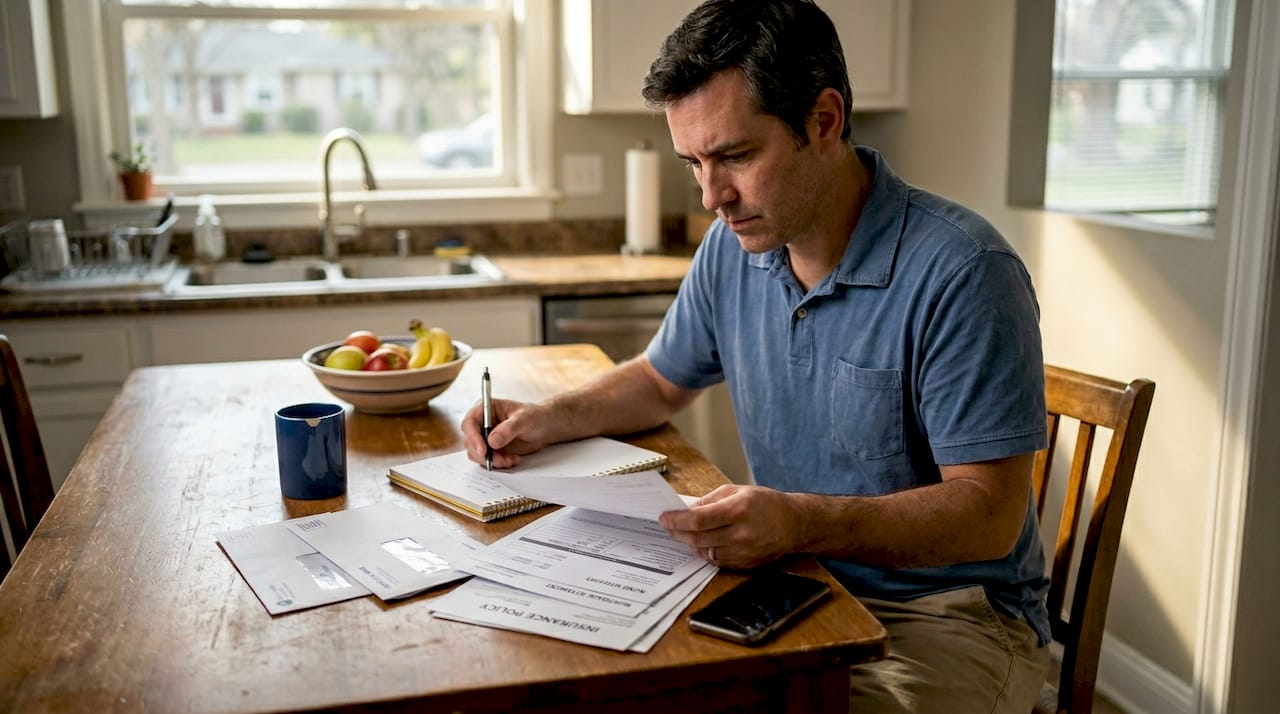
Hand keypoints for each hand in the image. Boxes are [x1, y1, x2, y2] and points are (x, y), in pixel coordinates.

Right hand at [460, 398, 556, 467]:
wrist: (544, 427)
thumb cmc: (534, 416)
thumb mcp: (524, 419)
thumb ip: (509, 429)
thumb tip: (492, 441)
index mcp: (486, 408)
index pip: (470, 422)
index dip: (473, 437)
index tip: (483, 450)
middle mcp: (482, 423)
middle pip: (470, 441)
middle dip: (483, 454)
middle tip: (500, 460)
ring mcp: (485, 437)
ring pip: (476, 453)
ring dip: (492, 460)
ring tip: (510, 460)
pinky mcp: (491, 449)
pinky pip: (487, 460)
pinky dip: (498, 463)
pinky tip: (513, 460)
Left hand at [658, 484, 804, 568]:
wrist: (795, 524)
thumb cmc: (767, 503)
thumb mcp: (738, 491)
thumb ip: (711, 500)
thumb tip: (687, 509)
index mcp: (738, 510)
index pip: (698, 520)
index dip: (677, 520)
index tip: (664, 518)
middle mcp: (741, 533)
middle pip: (698, 538)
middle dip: (678, 532)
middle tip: (668, 527)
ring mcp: (744, 551)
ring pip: (705, 552)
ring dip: (690, 543)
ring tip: (683, 534)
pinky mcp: (746, 564)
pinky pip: (717, 561)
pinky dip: (706, 552)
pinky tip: (701, 543)